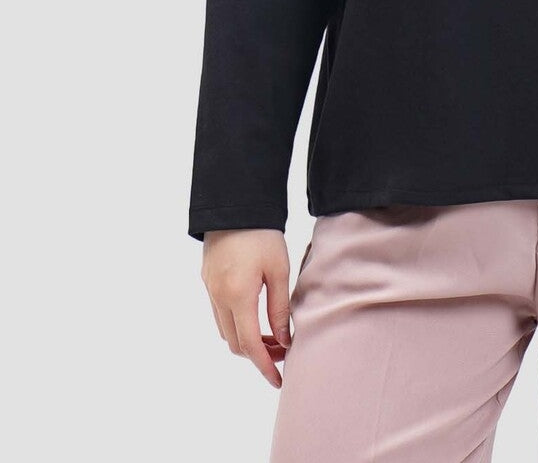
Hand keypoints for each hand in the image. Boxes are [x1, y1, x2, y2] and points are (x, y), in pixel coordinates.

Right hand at [201, 228, 293, 387]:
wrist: (235, 204)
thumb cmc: (263, 234)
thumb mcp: (279, 270)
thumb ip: (280, 308)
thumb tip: (284, 341)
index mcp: (238, 296)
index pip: (250, 345)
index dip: (265, 366)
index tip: (279, 380)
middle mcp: (219, 297)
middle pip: (235, 343)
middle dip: (258, 354)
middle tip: (283, 352)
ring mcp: (210, 289)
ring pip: (225, 330)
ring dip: (247, 339)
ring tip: (273, 336)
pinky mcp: (207, 280)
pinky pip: (220, 314)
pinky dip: (237, 323)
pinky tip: (255, 317)